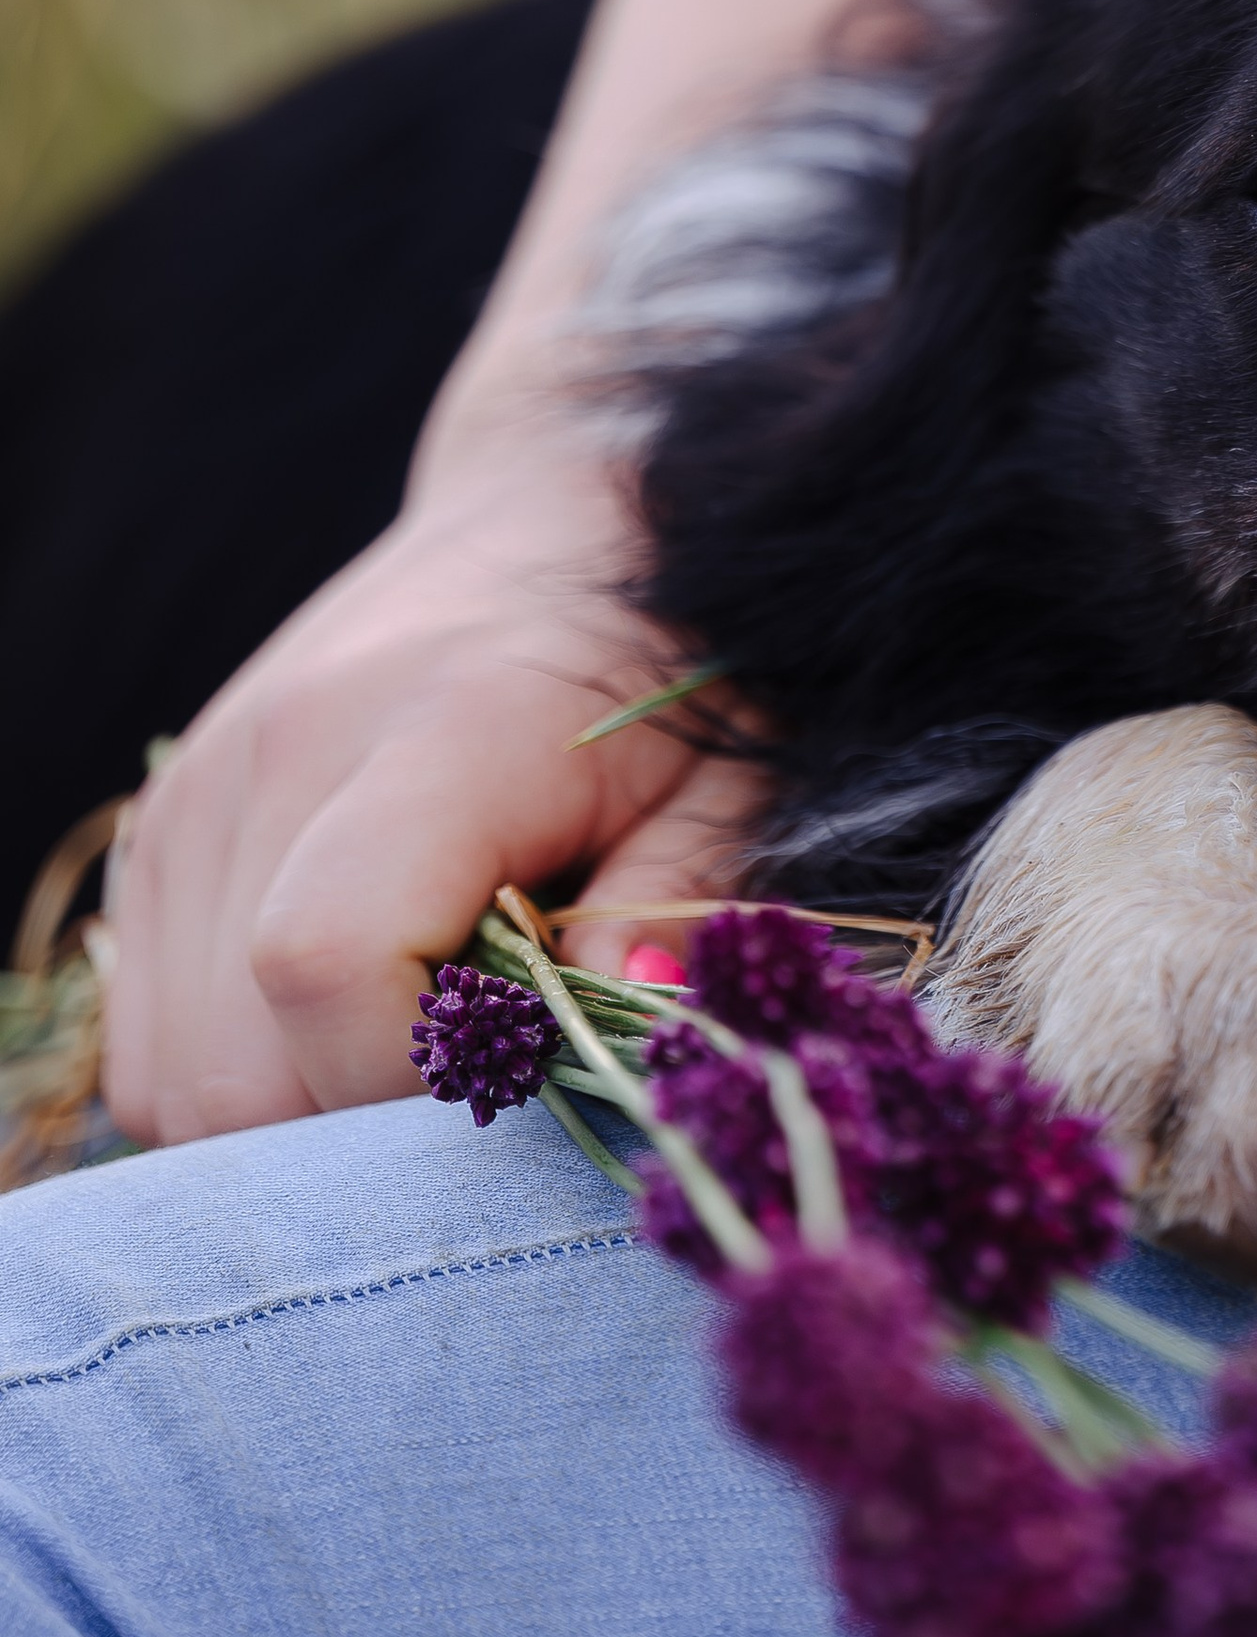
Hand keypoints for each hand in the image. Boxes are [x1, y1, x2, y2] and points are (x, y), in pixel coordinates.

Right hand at [99, 429, 752, 1144]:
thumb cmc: (663, 656)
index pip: (328, 962)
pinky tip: (359, 1009)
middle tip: (491, 1070)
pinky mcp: (160, 829)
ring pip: (170, 1083)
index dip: (419, 1074)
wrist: (553, 510)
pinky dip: (242, 1070)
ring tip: (429, 1028)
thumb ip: (682, 902)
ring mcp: (195, 797)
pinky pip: (148, 1044)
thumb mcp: (728, 770)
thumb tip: (623, 1048)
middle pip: (233, 1068)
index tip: (526, 1066)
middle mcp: (278, 759)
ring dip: (297, 1108)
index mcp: (436, 733)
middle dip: (365, 1127)